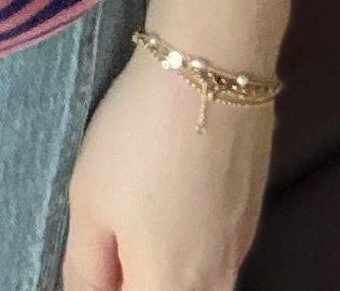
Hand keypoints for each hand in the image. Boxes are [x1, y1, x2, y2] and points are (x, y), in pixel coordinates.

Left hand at [62, 47, 272, 290]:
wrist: (210, 71)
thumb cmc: (137, 138)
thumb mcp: (88, 201)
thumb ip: (87, 266)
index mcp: (168, 287)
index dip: (106, 286)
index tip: (95, 261)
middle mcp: (213, 284)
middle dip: (137, 277)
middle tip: (109, 248)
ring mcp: (239, 252)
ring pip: (197, 284)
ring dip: (163, 267)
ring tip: (138, 218)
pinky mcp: (251, 218)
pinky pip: (217, 258)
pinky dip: (189, 247)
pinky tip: (171, 205)